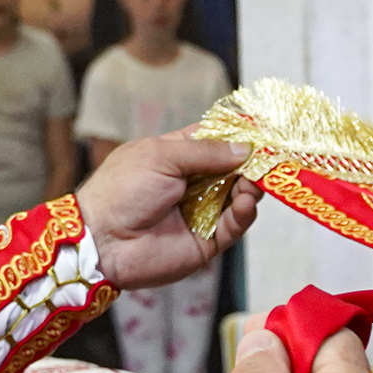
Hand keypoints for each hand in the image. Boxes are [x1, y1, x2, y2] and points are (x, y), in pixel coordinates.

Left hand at [80, 134, 257, 291]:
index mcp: (178, 156)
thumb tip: (246, 148)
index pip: (216, 141)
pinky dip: (244, 213)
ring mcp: (202, 212)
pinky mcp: (207, 241)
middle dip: (253, 163)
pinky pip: (234, 226)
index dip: (239, 136)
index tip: (264, 131)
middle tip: (271, 158)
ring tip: (256, 182)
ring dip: (251, 187)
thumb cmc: (122, 189)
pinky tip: (246, 202)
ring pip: (239, 197)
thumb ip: (206, 152)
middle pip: (235, 169)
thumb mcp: (161, 157)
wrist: (101, 241)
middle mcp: (193, 183)